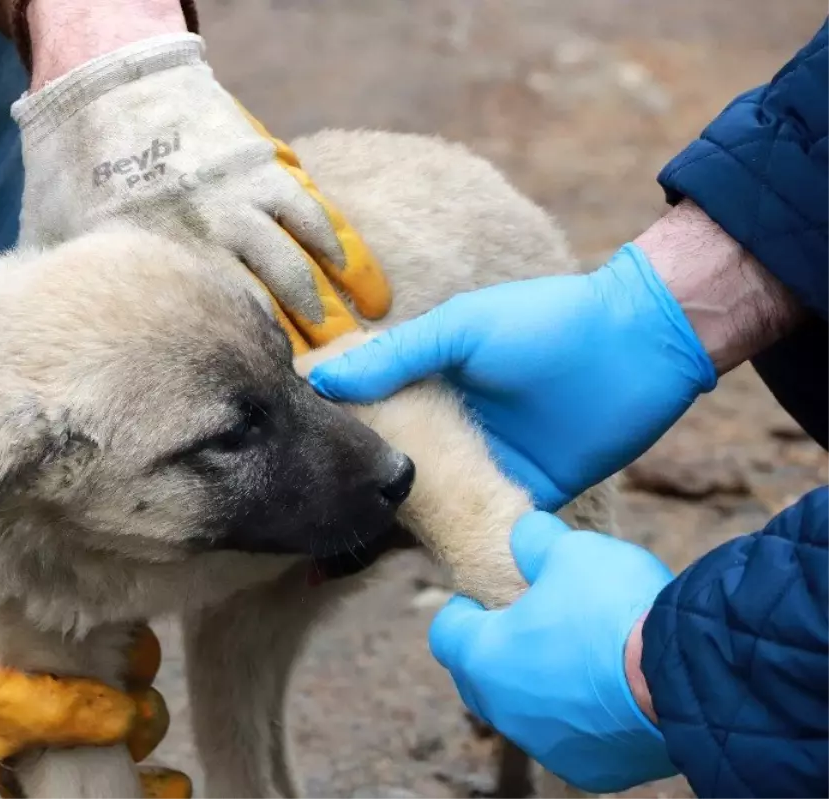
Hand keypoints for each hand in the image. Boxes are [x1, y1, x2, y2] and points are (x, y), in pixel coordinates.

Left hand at [11, 33, 389, 351]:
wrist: (104, 83)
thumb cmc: (73, 168)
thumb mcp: (55, 236)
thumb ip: (72, 291)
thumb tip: (58, 339)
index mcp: (163, 255)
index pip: (218, 326)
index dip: (246, 365)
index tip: (264, 393)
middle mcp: (213, 231)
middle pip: (273, 303)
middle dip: (305, 348)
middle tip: (324, 386)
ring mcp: (246, 198)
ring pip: (302, 264)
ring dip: (331, 307)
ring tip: (352, 340)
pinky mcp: (268, 166)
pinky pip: (317, 214)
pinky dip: (343, 251)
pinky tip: (356, 283)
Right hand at [308, 243, 715, 508]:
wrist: (641, 345)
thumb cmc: (545, 323)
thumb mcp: (461, 329)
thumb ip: (398, 356)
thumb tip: (322, 381)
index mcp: (432, 383)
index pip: (373, 412)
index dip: (340, 431)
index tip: (299, 454)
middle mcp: (453, 427)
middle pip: (397, 465)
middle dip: (366, 489)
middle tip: (321, 516)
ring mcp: (487, 463)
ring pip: (435, 502)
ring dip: (408, 521)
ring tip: (360, 546)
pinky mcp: (526, 494)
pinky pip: (486, 525)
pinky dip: (463, 541)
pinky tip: (429, 560)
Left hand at [430, 511, 675, 792]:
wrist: (684, 674)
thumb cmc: (613, 608)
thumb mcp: (568, 549)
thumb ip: (533, 541)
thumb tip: (523, 536)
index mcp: (483, 658)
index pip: (448, 634)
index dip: (466, 610)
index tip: (490, 595)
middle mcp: (505, 711)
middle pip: (482, 677)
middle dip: (500, 649)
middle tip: (537, 622)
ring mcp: (546, 745)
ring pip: (527, 711)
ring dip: (542, 686)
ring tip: (582, 655)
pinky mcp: (590, 770)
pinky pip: (573, 738)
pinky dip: (583, 718)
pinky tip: (612, 693)